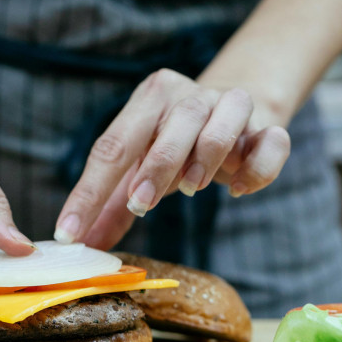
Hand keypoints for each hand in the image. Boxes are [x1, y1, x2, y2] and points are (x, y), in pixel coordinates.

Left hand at [54, 69, 290, 249]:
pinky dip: (255, 170)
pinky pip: (271, 143)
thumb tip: (84, 246)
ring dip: (205, 161)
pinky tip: (236, 190)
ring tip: (190, 190)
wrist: (234, 112)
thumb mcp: (137, 168)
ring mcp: (232, 106)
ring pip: (222, 126)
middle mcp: (190, 96)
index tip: (70, 233)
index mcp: (149, 100)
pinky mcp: (268, 126)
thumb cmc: (174, 145)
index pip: (113, 146)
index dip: (89, 192)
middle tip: (139, 205)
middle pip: (174, 126)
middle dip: (154, 169)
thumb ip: (111, 205)